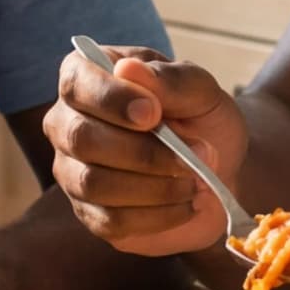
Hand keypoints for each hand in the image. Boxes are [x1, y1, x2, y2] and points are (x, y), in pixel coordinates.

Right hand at [44, 44, 246, 254]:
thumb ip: (170, 79)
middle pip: (81, 138)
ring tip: (197, 180)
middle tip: (197, 154)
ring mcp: (73, 172)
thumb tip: (128, 69)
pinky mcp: (90, 214)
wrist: (222, 171)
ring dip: (156, 185)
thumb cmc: (202, 120)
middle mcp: (68, 124)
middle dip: (144, 151)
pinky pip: (111, 220)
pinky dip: (158, 215)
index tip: (154, 114)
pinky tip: (186, 203)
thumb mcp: (201, 91)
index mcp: (88, 78)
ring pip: (93, 183)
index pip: (76, 83)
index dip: (111, 99)